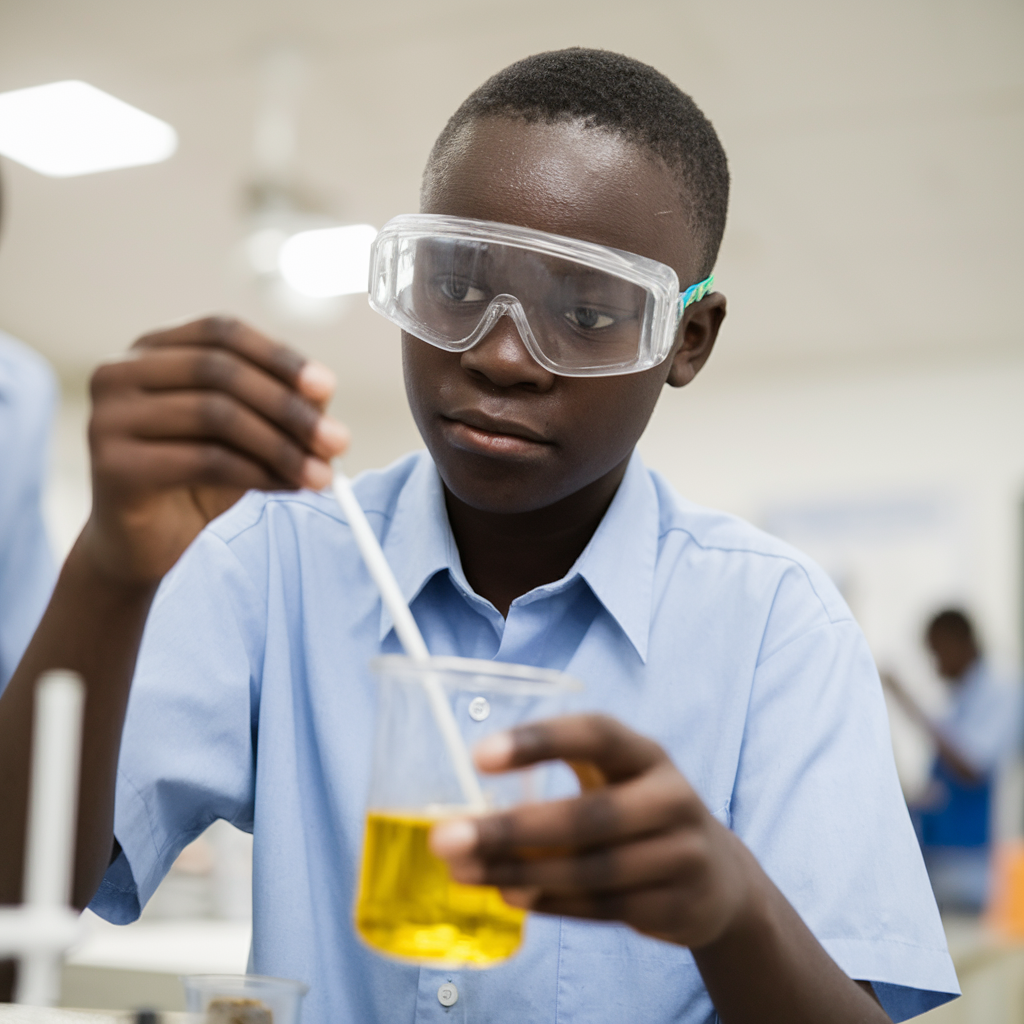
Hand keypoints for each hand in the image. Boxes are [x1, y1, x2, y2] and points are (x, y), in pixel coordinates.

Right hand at [83, 316, 348, 585]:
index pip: (221, 332)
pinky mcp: (114, 465)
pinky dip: (256, 473)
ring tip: (320, 476)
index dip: (278, 356)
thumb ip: (278, 405)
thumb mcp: (245, 434)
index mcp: (153, 350)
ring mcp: (109, 417)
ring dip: (281, 446)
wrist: (145, 545)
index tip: (327, 387)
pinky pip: (203, 460)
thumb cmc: (197, 480)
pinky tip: (285, 487)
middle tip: (338, 443)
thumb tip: (322, 395)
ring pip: (215, 414)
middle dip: (288, 408)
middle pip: (221, 372)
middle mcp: (120, 373)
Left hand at [430, 714, 753, 948]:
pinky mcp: (676, 905)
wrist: (719, 877)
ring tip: (464, 871)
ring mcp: (679, 855)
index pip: (596, 734)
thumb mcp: (616, 776)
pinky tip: (508, 896)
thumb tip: (475, 793)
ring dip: (519, 873)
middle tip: (446, 837)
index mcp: (648, 754)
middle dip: (511, 830)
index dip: (539, 741)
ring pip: (590, 870)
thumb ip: (561, 770)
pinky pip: (601, 908)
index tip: (479, 755)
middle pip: (587, 817)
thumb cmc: (642, 813)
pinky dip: (550, 904)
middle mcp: (671, 798)